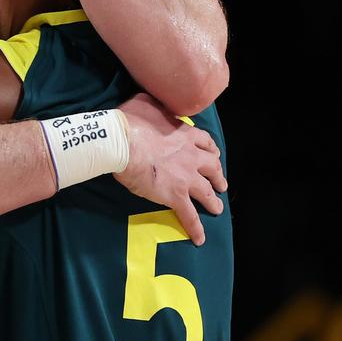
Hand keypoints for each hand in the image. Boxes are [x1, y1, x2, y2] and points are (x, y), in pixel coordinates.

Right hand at [115, 93, 227, 245]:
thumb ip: (155, 105)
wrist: (122, 142)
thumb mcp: (145, 102)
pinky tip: (200, 239)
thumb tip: (152, 101)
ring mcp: (186, 178)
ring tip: (216, 208)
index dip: (211, 151)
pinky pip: (190, 215)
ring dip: (213, 201)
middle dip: (217, 176)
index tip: (212, 155)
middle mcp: (192, 156)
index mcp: (185, 135)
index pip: (206, 143)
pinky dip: (196, 228)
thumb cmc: (130, 121)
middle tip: (219, 183)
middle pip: (213, 167)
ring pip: (207, 192)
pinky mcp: (176, 196)